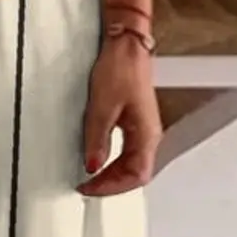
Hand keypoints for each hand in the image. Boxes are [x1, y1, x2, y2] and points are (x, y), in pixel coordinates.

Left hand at [78, 35, 160, 196]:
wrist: (126, 47)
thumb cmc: (120, 70)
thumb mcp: (101, 108)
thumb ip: (97, 141)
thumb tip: (93, 166)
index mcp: (147, 134)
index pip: (136, 175)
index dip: (112, 187)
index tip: (89, 189)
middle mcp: (149, 135)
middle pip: (136, 174)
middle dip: (111, 185)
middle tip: (87, 188)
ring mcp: (144, 129)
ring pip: (133, 165)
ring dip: (113, 175)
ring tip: (91, 180)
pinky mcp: (135, 122)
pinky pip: (128, 153)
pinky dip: (114, 163)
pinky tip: (100, 161)